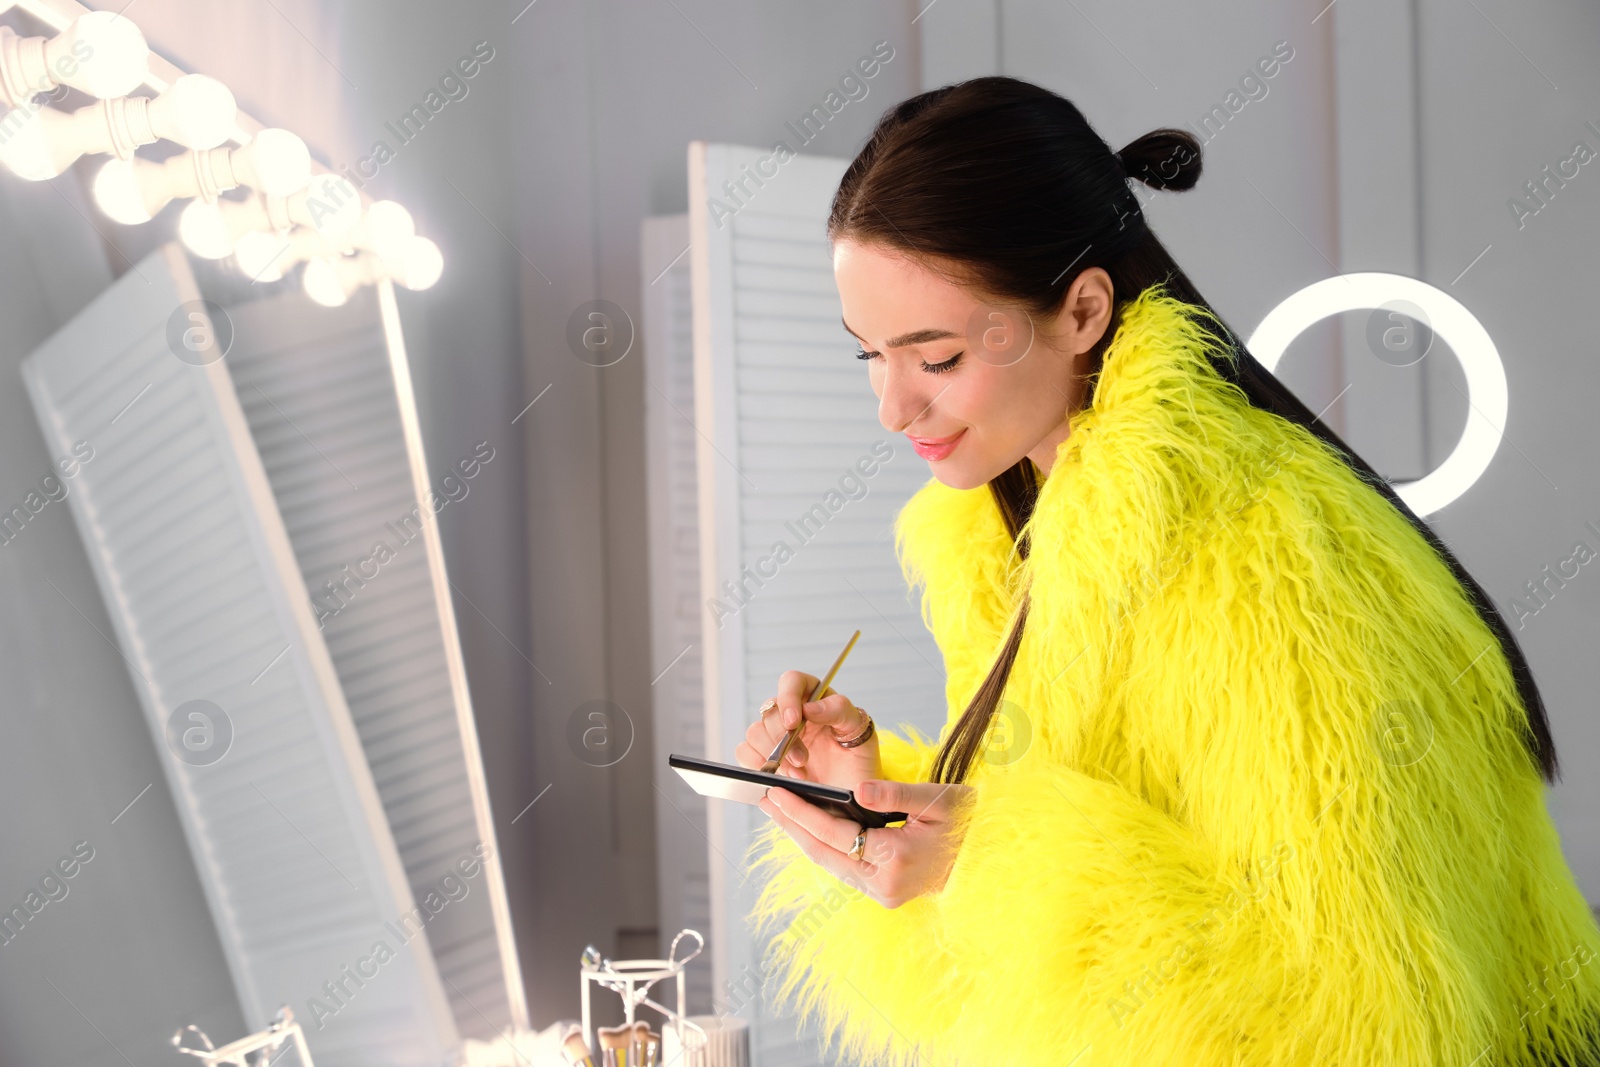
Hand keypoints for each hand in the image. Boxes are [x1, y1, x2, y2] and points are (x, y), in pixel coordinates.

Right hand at [734, 670, 878, 789]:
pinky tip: (780, 777)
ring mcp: (775, 736)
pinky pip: (745, 752)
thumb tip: (810, 707)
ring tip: (798, 774)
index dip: (788, 698)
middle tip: (802, 761)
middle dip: (783, 739)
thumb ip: (839, 710)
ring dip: (773, 755)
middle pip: (769, 711)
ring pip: (755, 732)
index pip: (791, 681)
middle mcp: (791, 713)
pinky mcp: (764, 757)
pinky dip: (758, 765)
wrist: (851, 790)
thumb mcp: (858, 729)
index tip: (793, 722)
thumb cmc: (857, 756)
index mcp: (813, 697)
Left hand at [759, 778, 973, 908]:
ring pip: (831, 863)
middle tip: (765, 799)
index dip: (803, 812)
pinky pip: (843, 866)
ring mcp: (882, 893)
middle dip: (792, 825)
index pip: (837, 833)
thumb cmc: (967, 823)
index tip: (777, 792)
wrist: (989, 857)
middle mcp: (885, 884)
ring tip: (778, 810)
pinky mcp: (882, 892)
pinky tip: (807, 827)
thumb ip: (895, 794)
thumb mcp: (938, 800)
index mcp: (897, 859)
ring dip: (803, 836)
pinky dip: (823, 845)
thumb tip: (856, 789)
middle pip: (825, 853)